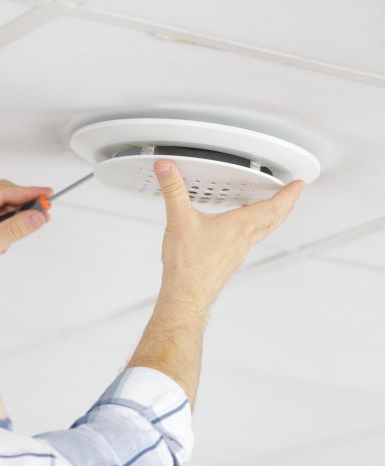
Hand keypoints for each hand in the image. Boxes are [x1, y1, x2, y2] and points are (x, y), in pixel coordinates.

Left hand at [0, 180, 52, 297]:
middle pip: (3, 195)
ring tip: (25, 230)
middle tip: (44, 211)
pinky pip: (0, 219)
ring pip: (3, 208)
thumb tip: (38, 216)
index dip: (25, 192)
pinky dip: (9, 228)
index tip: (46, 194)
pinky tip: (5, 244)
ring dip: (16, 218)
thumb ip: (15, 228)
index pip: (0, 191)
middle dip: (23, 204)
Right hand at [153, 159, 304, 308]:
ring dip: (269, 220)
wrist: (187, 296)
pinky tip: (238, 234)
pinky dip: (251, 233)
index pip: (273, 207)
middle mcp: (243, 240)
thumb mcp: (178, 220)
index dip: (288, 194)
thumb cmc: (188, 266)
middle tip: (292, 196)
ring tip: (269, 211)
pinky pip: (246, 244)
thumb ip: (172, 190)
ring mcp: (237, 253)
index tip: (299, 185)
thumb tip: (166, 168)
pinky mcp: (228, 263)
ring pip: (261, 233)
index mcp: (238, 227)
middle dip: (285, 206)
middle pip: (273, 221)